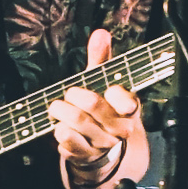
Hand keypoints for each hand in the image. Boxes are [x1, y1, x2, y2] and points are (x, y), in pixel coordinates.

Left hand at [50, 30, 144, 188]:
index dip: (113, 93)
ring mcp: (103, 144)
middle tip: (69, 94)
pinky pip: (65, 138)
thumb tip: (101, 32)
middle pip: (91, 104)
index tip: (107, 90)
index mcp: (130, 109)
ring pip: (75, 120)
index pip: (127, 100)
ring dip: (60, 110)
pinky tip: (60, 127)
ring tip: (59, 108)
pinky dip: (57, 129)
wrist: (104, 152)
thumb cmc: (102, 110)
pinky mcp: (85, 156)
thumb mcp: (104, 84)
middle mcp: (120, 128)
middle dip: (73, 94)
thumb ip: (102, 59)